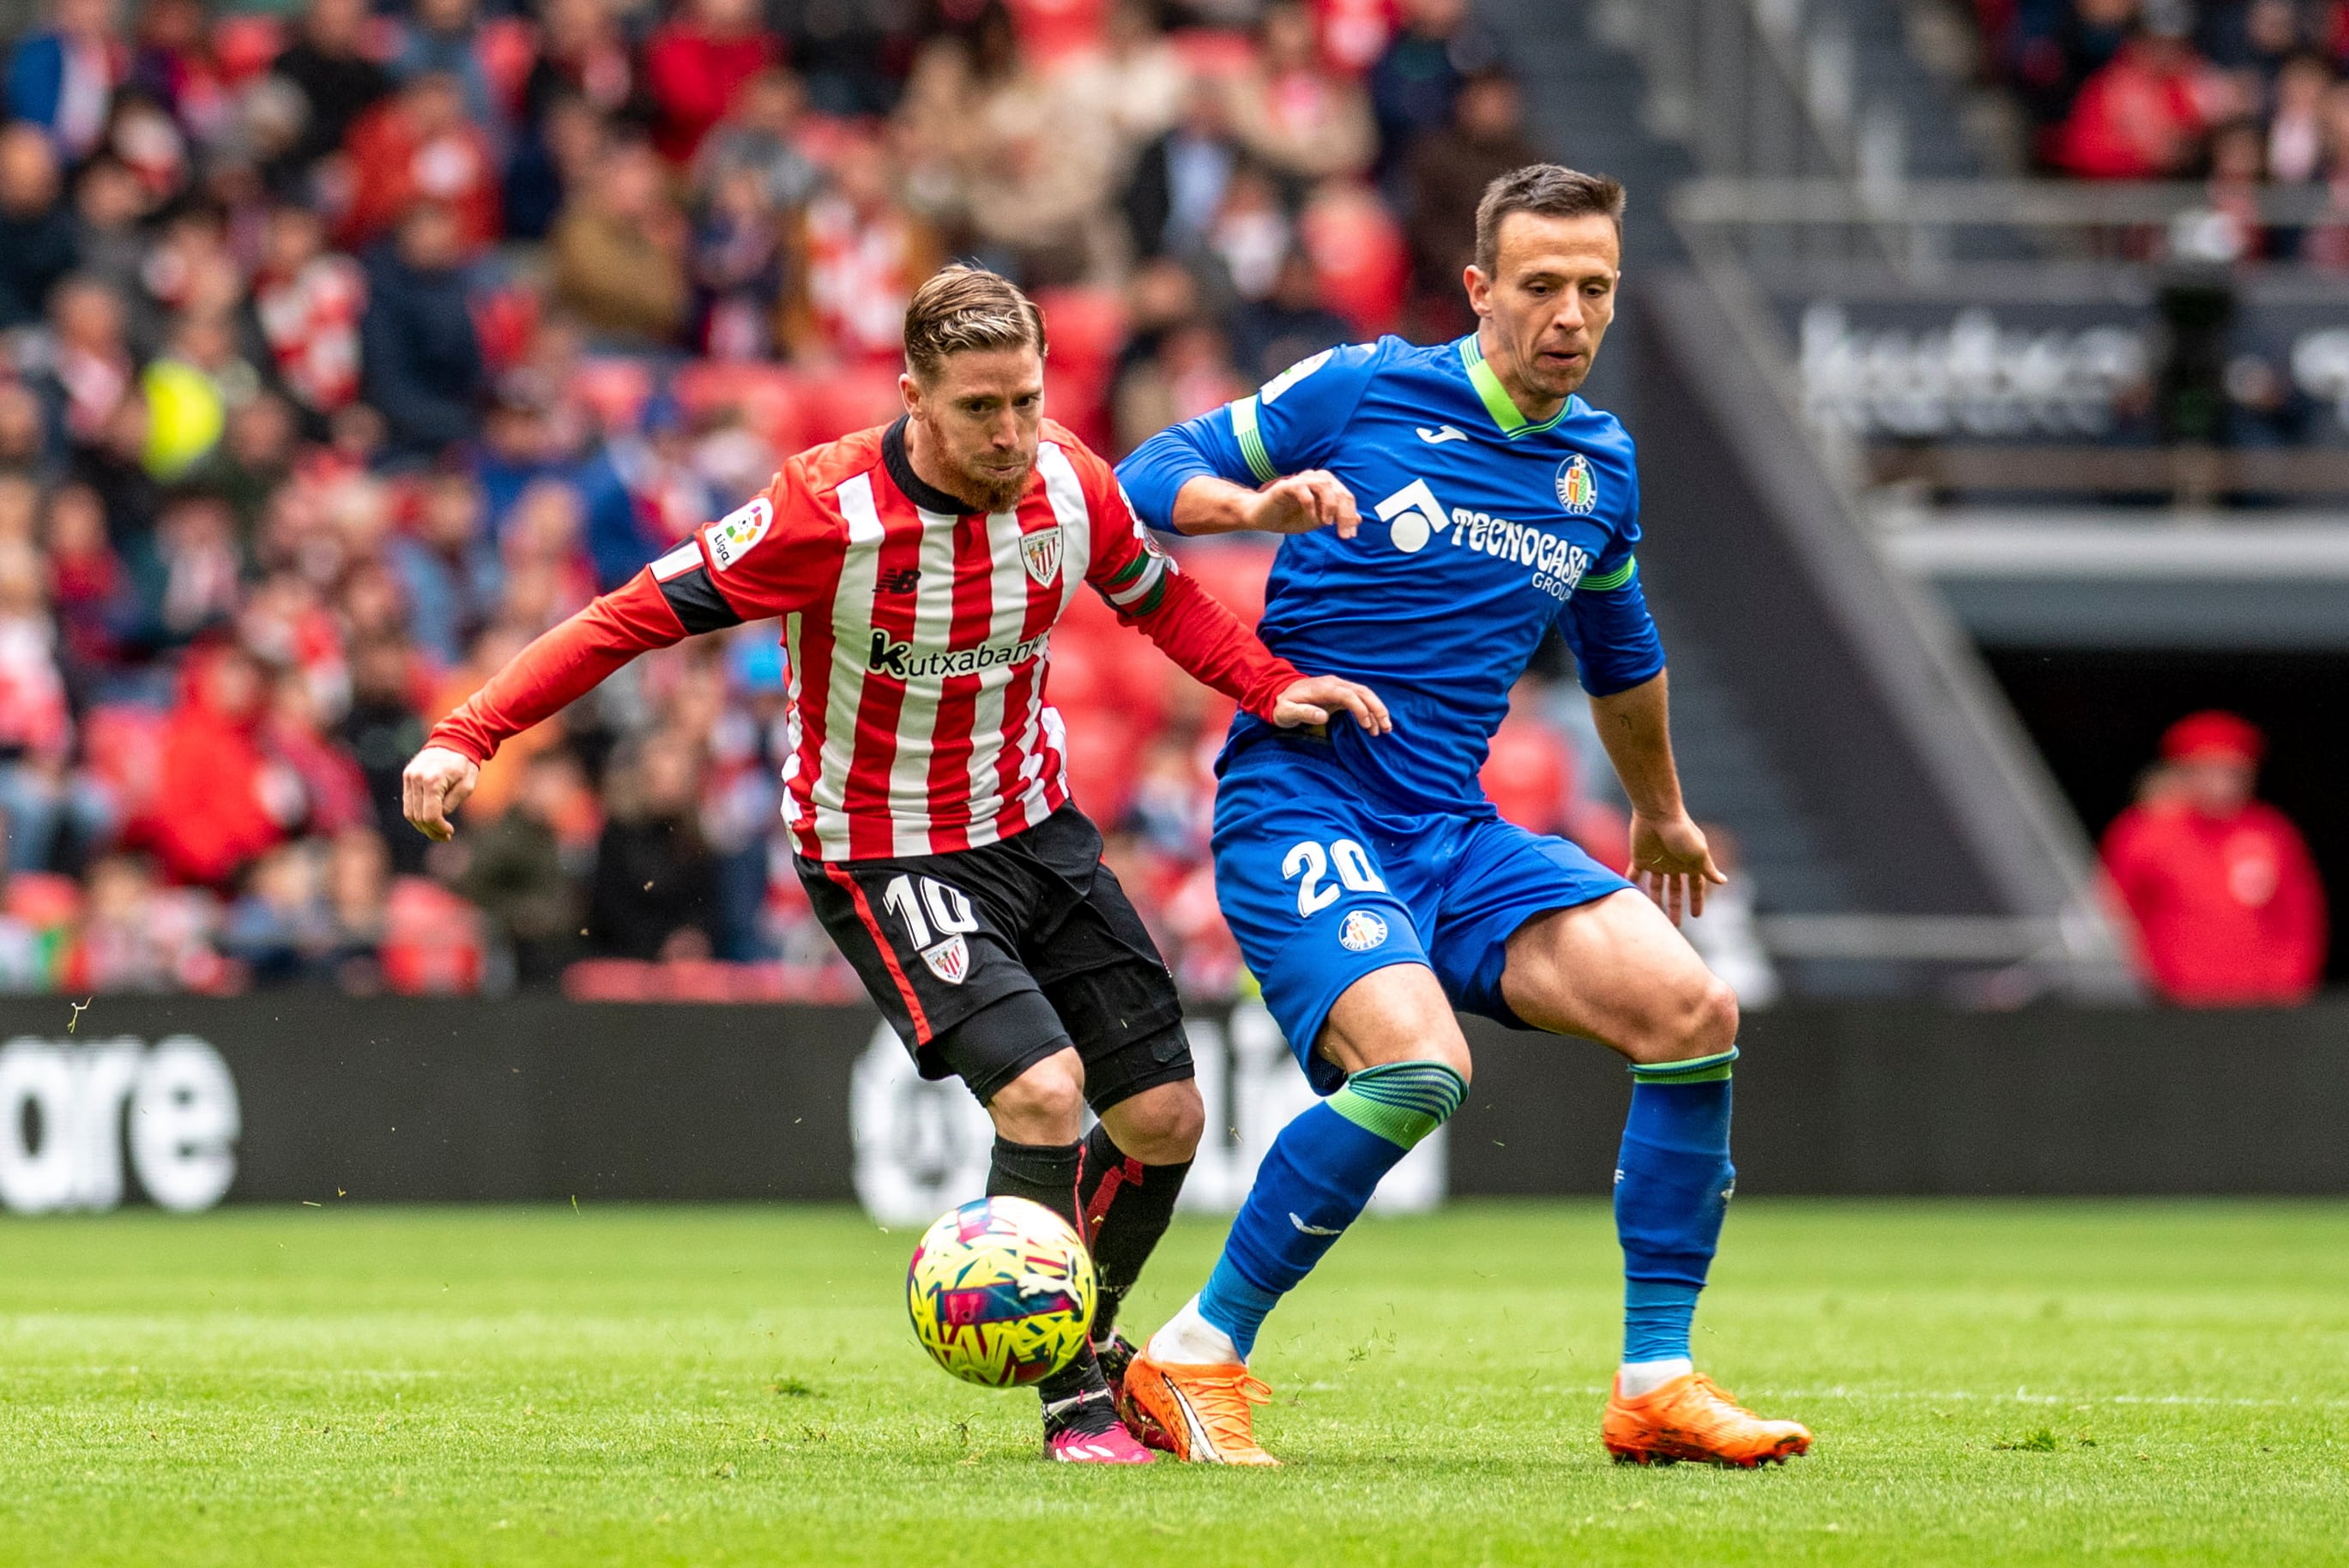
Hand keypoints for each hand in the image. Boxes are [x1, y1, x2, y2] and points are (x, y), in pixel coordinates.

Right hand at [402, 745, 480, 841]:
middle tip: (445, 836)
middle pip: (417, 817)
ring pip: (409, 812)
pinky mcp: (407, 776)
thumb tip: (439, 819)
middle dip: (431, 830)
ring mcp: (409, 777)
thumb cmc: (465, 764)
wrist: (454, 740)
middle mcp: (416, 779)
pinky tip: (430, 818)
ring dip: (422, 825)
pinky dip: (417, 813)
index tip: (449, 832)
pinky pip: (408, 802)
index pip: (430, 815)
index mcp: (432, 781)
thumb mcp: (466, 786)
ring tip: (438, 830)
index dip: (439, 829)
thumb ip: (451, 804)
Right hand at [1244, 470, 1358, 539]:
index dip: (1350, 516)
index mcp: (1326, 485)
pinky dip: (1310, 505)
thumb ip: (1336, 517)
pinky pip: (1303, 490)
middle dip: (1344, 514)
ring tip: (1327, 523)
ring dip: (1330, 506)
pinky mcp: (1285, 486)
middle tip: (1343, 533)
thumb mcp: (1317, 521)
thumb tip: (1359, 518)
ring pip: (1324, 486)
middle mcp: (1315, 478)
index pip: (1345, 496)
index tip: (1350, 535)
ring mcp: (1300, 480)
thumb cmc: (1290, 517)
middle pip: (1338, 491)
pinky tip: (1311, 518)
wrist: (1261, 518)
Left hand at [1270, 675, 1390, 734]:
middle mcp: (1334, 684)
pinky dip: (1370, 710)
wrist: (1280, 694)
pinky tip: (1375, 724)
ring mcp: (1339, 688)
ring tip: (1386, 729)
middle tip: (1386, 727)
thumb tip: (1324, 716)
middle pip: (1362, 692)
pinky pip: (1360, 700)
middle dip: (1376, 708)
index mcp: (1323, 687)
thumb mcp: (1286, 712)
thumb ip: (1303, 713)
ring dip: (1377, 709)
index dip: (1360, 708)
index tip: (1366, 725)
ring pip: (1364, 695)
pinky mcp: (1340, 695)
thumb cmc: (1283, 706)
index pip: (1348, 694)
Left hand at [1628, 811, 1725, 924]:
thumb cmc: (1682, 832)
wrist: (1657, 813)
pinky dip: (1632, 883)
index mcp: (1690, 863)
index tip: (1697, 916)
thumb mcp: (1699, 853)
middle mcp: (1674, 864)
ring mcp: (1656, 861)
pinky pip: (1635, 874)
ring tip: (1654, 916)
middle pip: (1675, 890)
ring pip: (1656, 886)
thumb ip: (1708, 869)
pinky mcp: (1640, 857)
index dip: (1696, 900)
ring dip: (1655, 900)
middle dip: (1675, 906)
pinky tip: (1630, 896)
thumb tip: (1724, 882)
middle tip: (1675, 925)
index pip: (1695, 886)